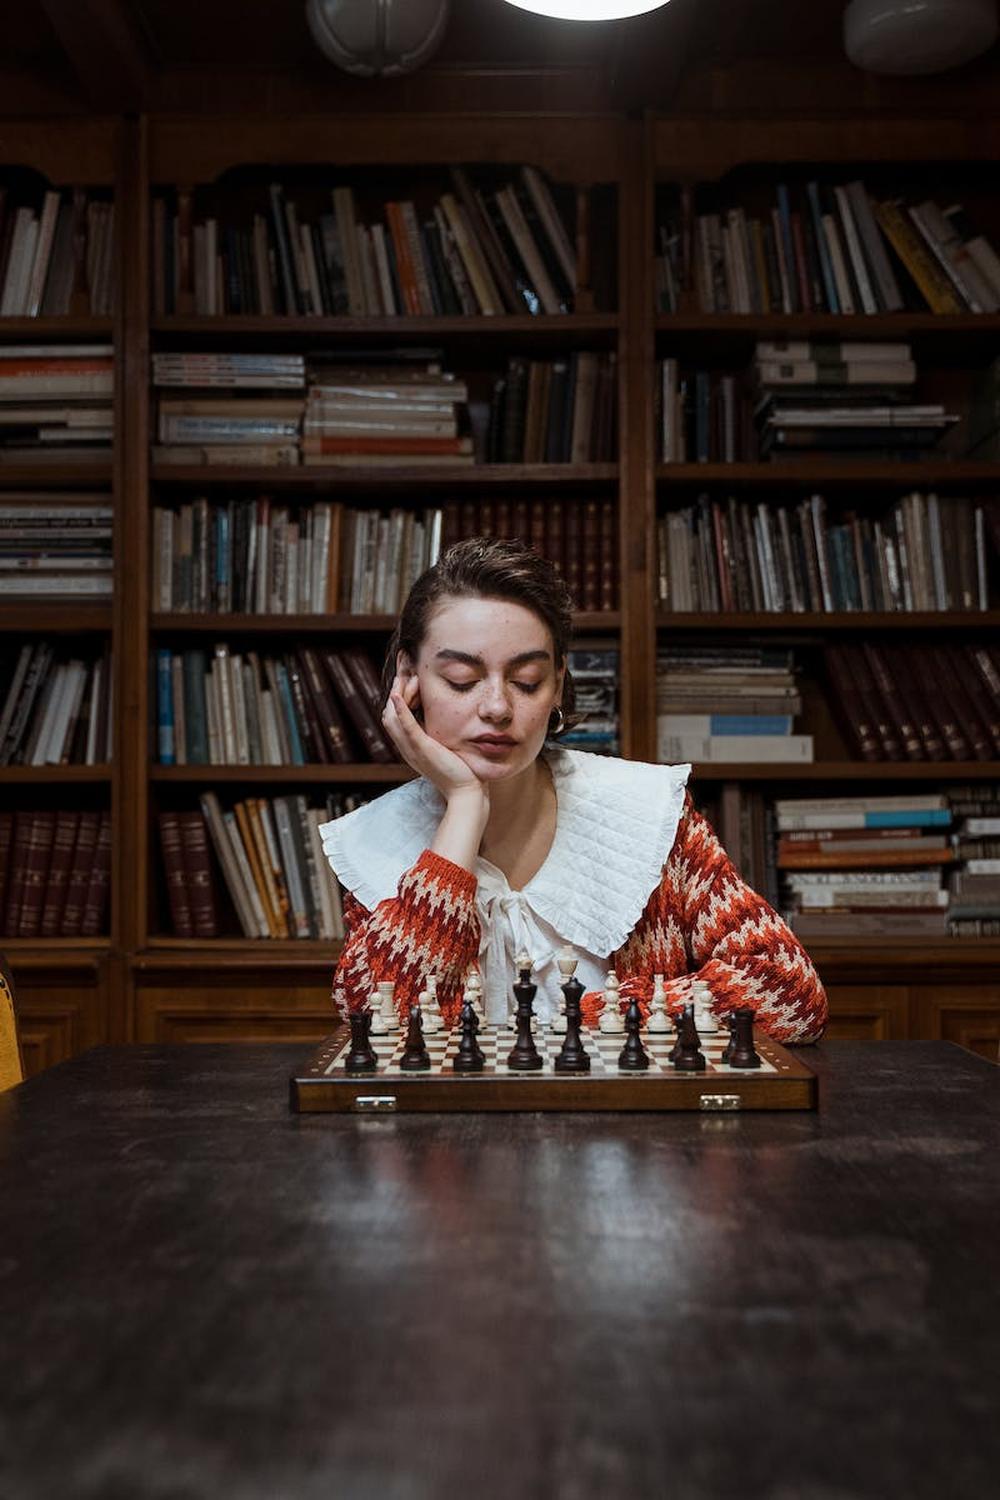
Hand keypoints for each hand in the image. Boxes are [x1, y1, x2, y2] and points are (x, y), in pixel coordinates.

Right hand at [382, 672, 486, 804]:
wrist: (466, 792)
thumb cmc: (461, 770)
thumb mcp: (445, 748)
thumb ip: (439, 735)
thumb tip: (444, 719)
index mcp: (410, 747)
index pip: (394, 717)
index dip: (396, 696)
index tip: (408, 677)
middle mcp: (406, 747)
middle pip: (387, 714)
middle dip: (395, 690)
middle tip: (407, 672)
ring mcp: (412, 749)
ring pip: (392, 718)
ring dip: (397, 694)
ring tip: (407, 677)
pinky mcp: (423, 749)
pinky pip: (406, 727)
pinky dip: (400, 710)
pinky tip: (398, 694)